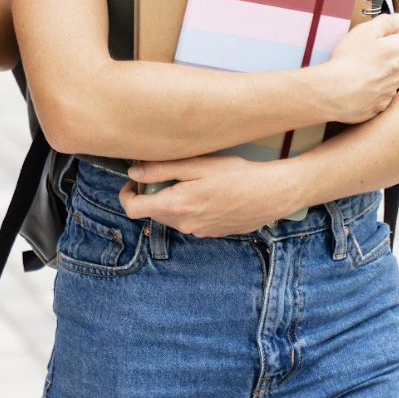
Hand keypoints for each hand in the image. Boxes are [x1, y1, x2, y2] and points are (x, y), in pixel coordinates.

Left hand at [118, 155, 305, 236]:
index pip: (133, 209)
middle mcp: (184, 224)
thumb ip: (161, 169)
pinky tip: (207, 193)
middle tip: (165, 174)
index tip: (133, 180)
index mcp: (176, 206)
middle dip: (151, 194)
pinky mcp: (212, 232)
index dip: (127, 194)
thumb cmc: (236, 174)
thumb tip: (133, 172)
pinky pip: (189, 221)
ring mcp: (199, 231)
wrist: (272, 193)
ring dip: (171, 201)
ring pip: (171, 217)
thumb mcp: (197, 165)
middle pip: (152, 212)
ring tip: (190, 181)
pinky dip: (189, 208)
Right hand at [318, 12, 398, 123]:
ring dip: (375, 75)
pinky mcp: (379, 106)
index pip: (397, 37)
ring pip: (384, 78)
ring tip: (354, 74)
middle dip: (379, 56)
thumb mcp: (365, 31)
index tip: (367, 40)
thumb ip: (385, 22)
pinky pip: (376, 96)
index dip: (380, 36)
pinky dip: (368, 92)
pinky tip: (354, 88)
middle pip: (391, 59)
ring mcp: (390, 91)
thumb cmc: (349, 59)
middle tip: (358, 56)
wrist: (335, 92)